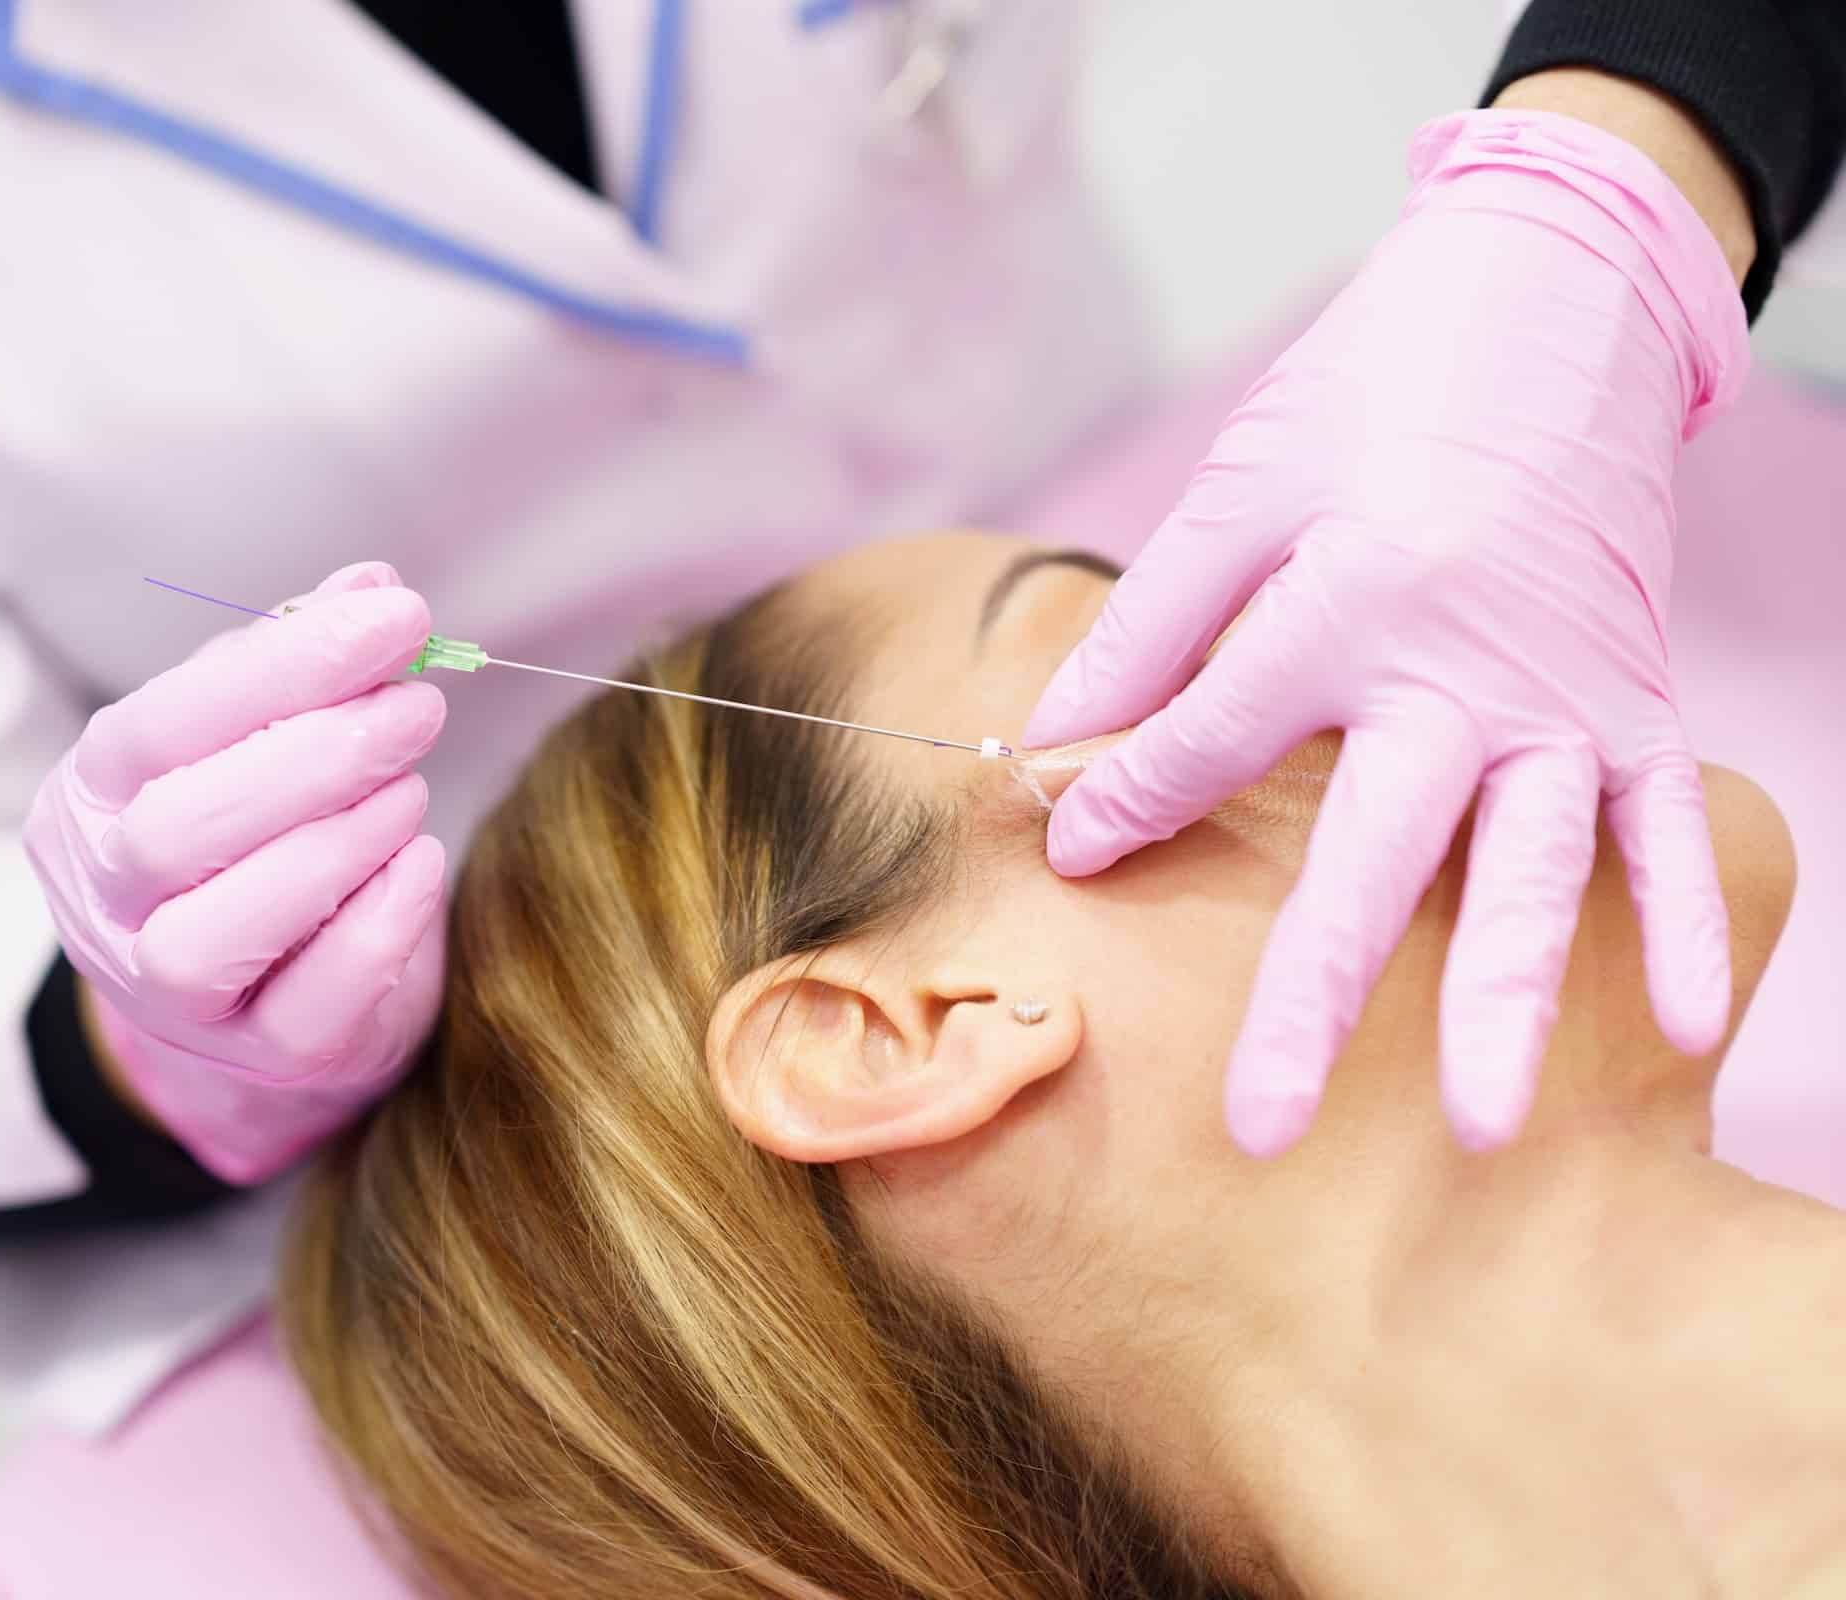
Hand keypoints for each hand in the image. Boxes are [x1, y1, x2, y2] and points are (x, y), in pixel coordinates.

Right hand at [25, 561, 448, 1181]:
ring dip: (336, 843)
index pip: (158, 725)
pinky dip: (374, 927)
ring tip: (414, 785)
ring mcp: (170, 997)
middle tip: (419, 706)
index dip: (281, 666)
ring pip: (218, 933)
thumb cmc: (256, 837)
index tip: (393, 617)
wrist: (260, 995)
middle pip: (174, 832)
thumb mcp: (260, 738)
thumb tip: (371, 587)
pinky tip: (421, 866)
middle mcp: (106, 903)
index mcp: (92, 799)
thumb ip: (300, 664)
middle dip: (313, 757)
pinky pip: (306, 1007)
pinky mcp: (258, 1056)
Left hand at [1023, 110, 1750, 1155]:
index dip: (1128, 796)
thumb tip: (1045, 739)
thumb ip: (1150, 624)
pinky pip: (1665, 827)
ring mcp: (1565, 696)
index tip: (1069, 849)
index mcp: (1349, 601)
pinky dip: (1688, 921)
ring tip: (1479, 1123)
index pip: (1213, 738)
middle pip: (1372, 856)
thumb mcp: (1242, 483)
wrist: (1558, 300)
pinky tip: (1687, 1030)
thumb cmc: (1378, 390)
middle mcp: (1464, 669)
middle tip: (1263, 1128)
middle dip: (1312, 998)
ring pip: (1531, 871)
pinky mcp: (1637, 700)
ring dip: (1507, 998)